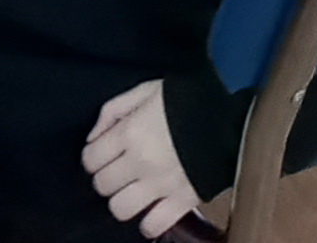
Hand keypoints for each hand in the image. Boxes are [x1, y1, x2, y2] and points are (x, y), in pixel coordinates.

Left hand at [83, 80, 199, 238]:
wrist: (226, 116)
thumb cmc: (183, 98)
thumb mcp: (145, 90)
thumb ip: (113, 110)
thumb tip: (93, 138)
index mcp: (130, 133)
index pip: (91, 158)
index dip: (93, 156)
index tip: (103, 153)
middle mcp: (140, 162)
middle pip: (102, 185)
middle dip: (106, 176)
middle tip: (119, 169)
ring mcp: (160, 186)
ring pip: (120, 209)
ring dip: (122, 200)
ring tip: (132, 189)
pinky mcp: (181, 201)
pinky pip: (153, 226)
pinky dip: (148, 222)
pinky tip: (151, 208)